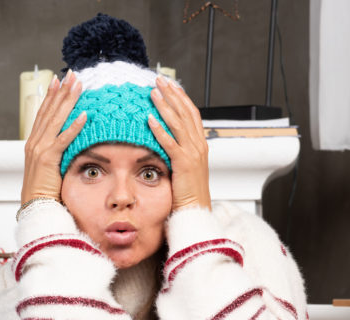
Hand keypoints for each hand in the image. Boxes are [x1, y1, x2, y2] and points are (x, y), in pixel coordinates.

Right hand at [21, 70, 86, 203]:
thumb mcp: (48, 167)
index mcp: (34, 143)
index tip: (59, 81)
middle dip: (61, 91)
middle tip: (72, 75)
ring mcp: (39, 150)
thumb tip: (68, 144)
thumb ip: (55, 153)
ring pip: (55, 120)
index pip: (43, 113)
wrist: (35, 207)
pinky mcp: (47, 159)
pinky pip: (63, 139)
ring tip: (78, 86)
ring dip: (68, 101)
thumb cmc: (44, 191)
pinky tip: (83, 115)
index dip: (51, 96)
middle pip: (49, 111)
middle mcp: (34, 143)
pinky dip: (73, 126)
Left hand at [147, 75, 210, 210]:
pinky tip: (149, 120)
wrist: (196, 208)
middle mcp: (198, 145)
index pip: (191, 113)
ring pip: (178, 123)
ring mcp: (192, 153)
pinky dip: (160, 130)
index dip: (181, 97)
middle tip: (159, 80)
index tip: (171, 85)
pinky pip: (170, 143)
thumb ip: (179, 151)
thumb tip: (166, 140)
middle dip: (172, 94)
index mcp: (199, 144)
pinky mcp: (183, 163)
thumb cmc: (188, 191)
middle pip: (185, 112)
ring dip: (164, 106)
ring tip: (152, 93)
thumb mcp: (185, 166)